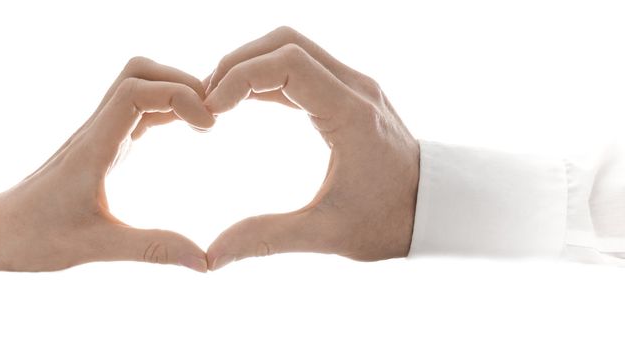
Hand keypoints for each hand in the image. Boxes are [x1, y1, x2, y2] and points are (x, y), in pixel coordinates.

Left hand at [0, 57, 213, 271]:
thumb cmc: (34, 238)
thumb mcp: (94, 247)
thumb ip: (151, 249)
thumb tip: (203, 261)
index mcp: (92, 147)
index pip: (134, 91)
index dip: (178, 96)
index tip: (208, 128)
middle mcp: (95, 131)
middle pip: (138, 72)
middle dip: (181, 83)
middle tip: (212, 118)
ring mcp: (97, 133)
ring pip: (137, 83)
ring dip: (174, 91)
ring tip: (205, 123)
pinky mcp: (101, 142)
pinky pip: (137, 107)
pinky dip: (166, 107)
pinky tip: (187, 130)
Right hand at [204, 27, 419, 269]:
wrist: (435, 210)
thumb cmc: (389, 222)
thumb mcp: (326, 234)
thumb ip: (266, 239)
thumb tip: (213, 255)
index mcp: (350, 114)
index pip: (287, 64)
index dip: (240, 78)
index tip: (211, 111)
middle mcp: (355, 87)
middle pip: (285, 42)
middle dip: (237, 64)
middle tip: (208, 102)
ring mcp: (353, 85)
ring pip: (291, 46)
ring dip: (250, 65)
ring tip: (220, 101)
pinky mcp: (348, 92)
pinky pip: (300, 66)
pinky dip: (267, 76)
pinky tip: (243, 103)